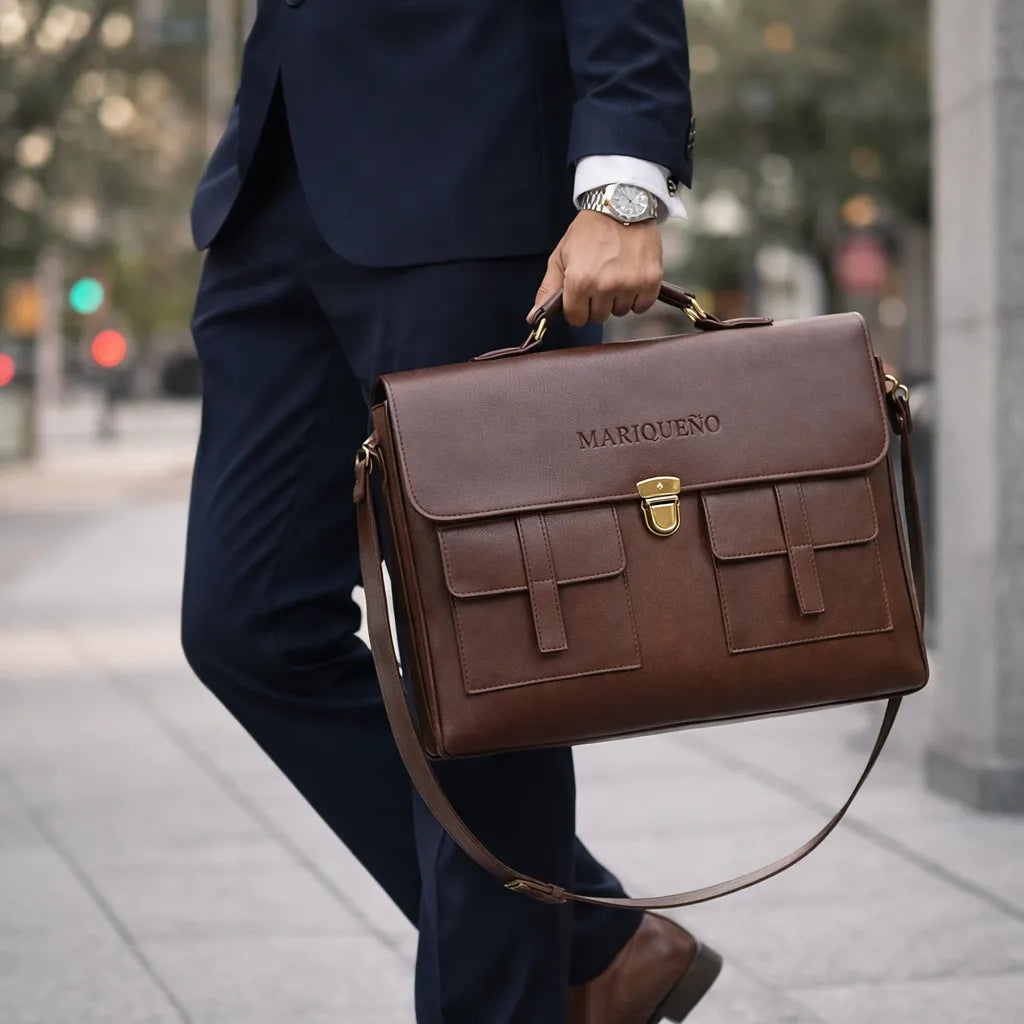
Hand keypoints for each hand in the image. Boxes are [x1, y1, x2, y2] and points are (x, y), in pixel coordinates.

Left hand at [531, 211, 662, 326]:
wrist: (621, 205)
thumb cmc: (588, 232)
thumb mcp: (561, 256)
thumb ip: (548, 289)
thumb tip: (534, 319)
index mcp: (579, 281)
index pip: (577, 319)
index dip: (577, 307)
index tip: (581, 291)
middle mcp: (604, 286)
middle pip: (599, 317)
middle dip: (596, 302)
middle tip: (600, 276)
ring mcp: (629, 284)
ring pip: (620, 311)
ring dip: (617, 298)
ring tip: (616, 272)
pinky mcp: (650, 281)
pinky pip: (641, 306)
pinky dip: (637, 296)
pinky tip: (631, 276)